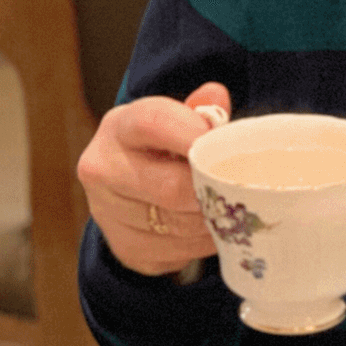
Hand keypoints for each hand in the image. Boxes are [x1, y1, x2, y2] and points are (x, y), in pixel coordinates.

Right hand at [77, 83, 231, 275]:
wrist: (122, 191)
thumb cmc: (157, 148)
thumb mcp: (172, 122)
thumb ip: (198, 111)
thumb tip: (217, 96)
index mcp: (118, 128)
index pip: (154, 124)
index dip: (195, 134)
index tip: (225, 142)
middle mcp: (104, 169)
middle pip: (172, 187)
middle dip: (212, 189)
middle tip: (242, 186)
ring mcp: (109, 213)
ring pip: (180, 224)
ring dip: (214, 219)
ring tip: (232, 207)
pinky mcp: (125, 246)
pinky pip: (179, 249)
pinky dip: (204, 241)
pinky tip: (214, 228)